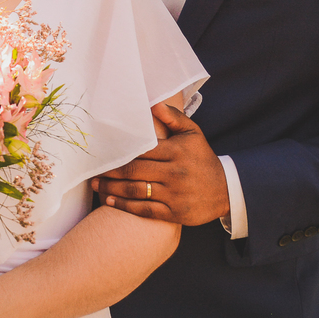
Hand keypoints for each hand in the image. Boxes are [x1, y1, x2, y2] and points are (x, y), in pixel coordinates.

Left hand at [92, 102, 229, 225]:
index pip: (141, 150)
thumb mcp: (193, 134)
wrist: (226, 190)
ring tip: (95, 185)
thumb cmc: (203, 158)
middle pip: (133, 171)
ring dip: (111, 189)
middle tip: (91, 170)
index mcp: (176, 151)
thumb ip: (173, 118)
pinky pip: (144, 210)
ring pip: (136, 191)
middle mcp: (175, 173)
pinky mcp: (175, 213)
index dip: (119, 152)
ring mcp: (174, 194)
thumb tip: (153, 104)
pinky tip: (109, 202)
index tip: (102, 152)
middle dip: (109, 172)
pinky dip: (124, 207)